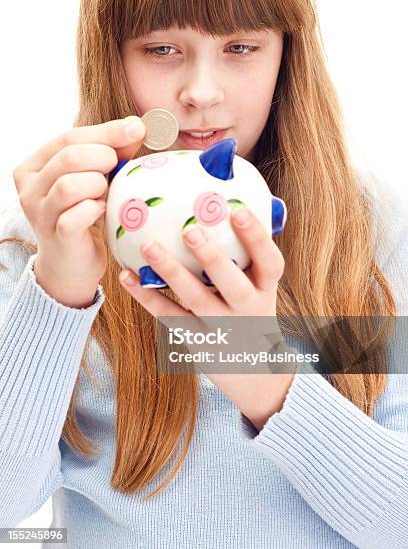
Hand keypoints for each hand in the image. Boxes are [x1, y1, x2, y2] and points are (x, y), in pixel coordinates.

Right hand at [13, 116, 145, 307]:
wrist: (71, 263)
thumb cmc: (83, 214)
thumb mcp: (94, 178)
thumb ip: (111, 152)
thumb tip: (136, 127)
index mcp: (34, 165)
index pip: (69, 138)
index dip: (106, 132)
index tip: (138, 129)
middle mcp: (30, 188)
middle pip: (69, 157)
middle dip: (102, 158)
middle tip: (117, 169)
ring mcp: (39, 214)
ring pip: (69, 186)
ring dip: (98, 185)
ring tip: (106, 193)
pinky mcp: (56, 237)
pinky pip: (75, 217)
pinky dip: (95, 209)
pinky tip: (103, 210)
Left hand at [119, 205, 295, 430]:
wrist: (255, 376)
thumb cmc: (253, 316)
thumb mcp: (262, 290)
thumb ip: (249, 258)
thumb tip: (234, 203)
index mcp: (266, 290)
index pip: (270, 263)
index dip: (257, 237)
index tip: (239, 211)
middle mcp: (247, 310)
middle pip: (231, 284)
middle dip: (211, 258)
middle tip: (190, 231)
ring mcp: (220, 328)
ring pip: (195, 299)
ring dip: (170, 271)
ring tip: (148, 245)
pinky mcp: (196, 341)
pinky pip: (169, 316)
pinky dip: (146, 296)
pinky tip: (127, 276)